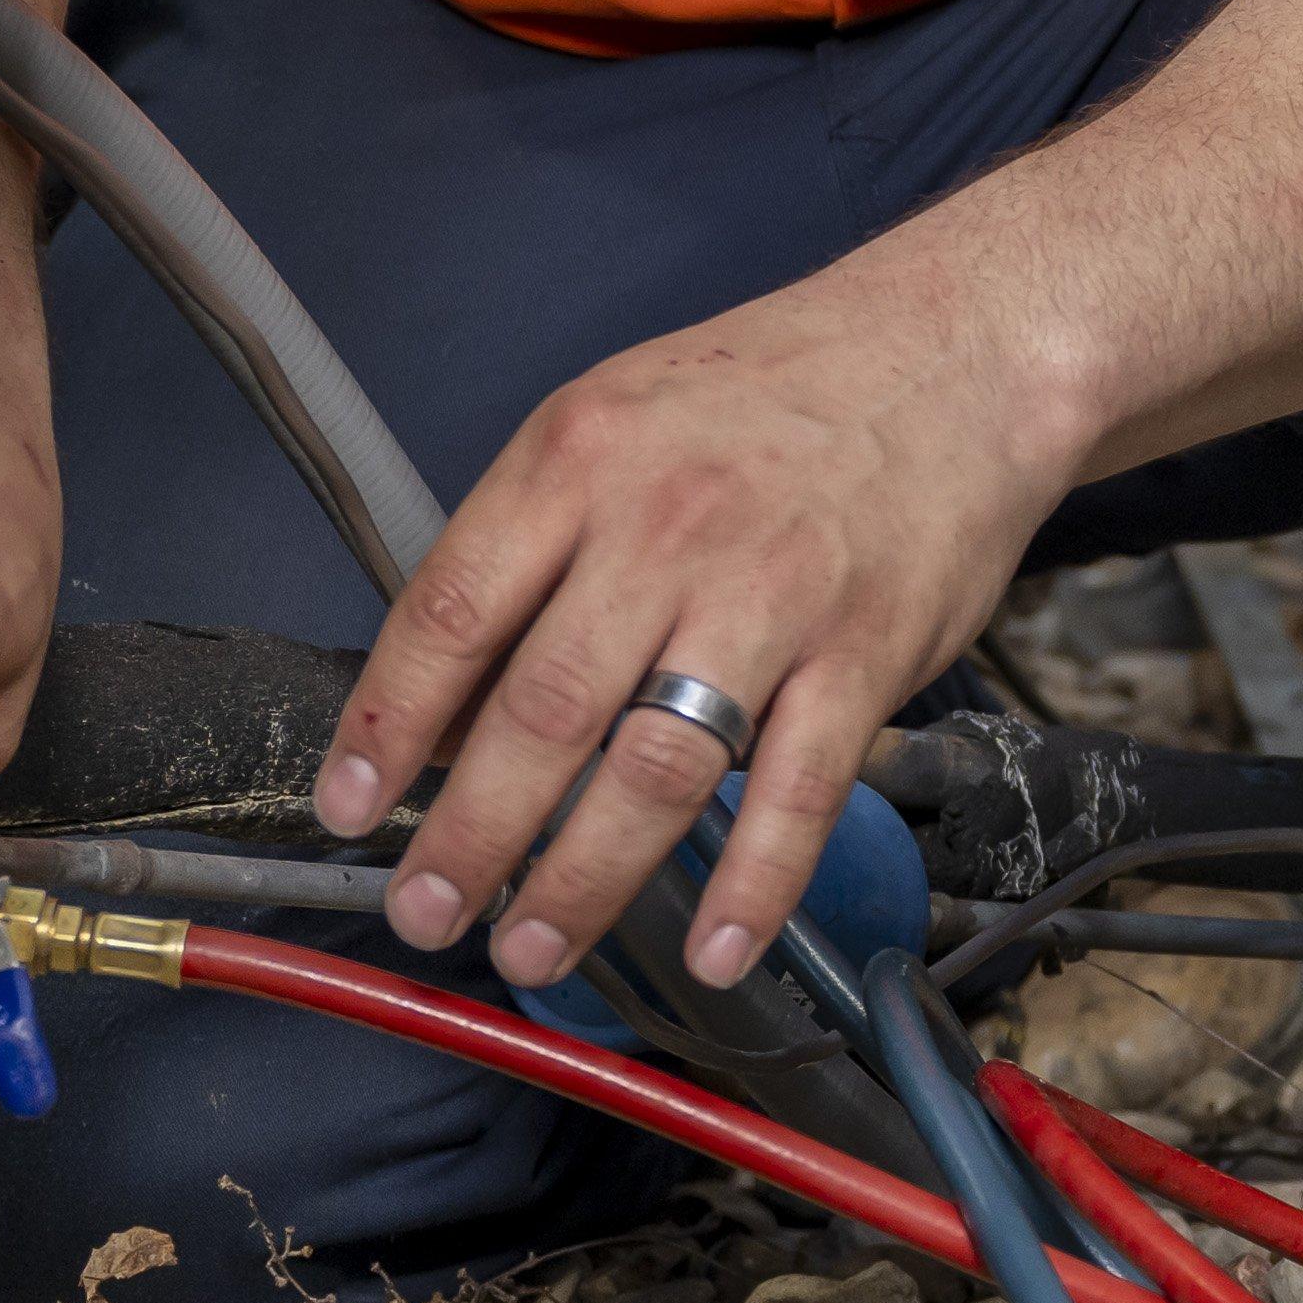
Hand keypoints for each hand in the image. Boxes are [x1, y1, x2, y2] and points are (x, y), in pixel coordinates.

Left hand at [313, 263, 1082, 995]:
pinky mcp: (862, 653)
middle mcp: (667, 526)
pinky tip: (712, 948)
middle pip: (544, 711)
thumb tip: (442, 704)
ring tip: (532, 949)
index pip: (454, 610)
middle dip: (471, 836)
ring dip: (583, 881)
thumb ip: (528, 547)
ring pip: (657, 768)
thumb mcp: (614, 422)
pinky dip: (751, 886)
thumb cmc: (770, 395)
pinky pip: (796, 792)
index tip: (350, 810)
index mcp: (581, 460)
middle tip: (427, 912)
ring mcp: (772, 593)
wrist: (952, 353)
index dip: (388, 726)